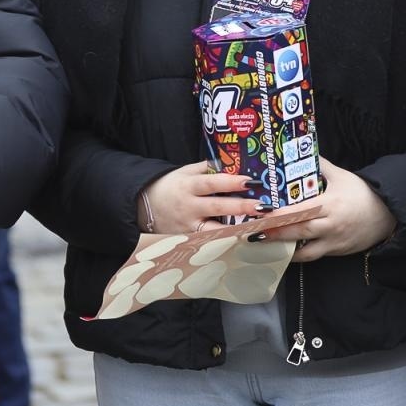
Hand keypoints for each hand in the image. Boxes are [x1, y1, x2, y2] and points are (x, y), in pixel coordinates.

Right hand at [140, 161, 265, 233]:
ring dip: (238, 229)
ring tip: (259, 228)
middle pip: (218, 207)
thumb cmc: (169, 186)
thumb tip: (230, 163)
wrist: (143, 206)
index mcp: (188, 186)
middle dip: (241, 207)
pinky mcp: (189, 240)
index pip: (211, 183)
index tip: (250, 181)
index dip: (231, 182)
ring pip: (215, 230)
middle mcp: (189, 207)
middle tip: (263, 207)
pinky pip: (210, 242)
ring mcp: (189, 226)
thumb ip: (206, 168)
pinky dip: (227, 242)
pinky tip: (244, 242)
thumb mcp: (184, 172)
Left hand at [257, 159, 394, 262]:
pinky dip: (299, 255)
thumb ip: (320, 166)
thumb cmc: (362, 193)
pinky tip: (285, 252)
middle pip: (298, 232)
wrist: (388, 214)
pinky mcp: (337, 252)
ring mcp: (333, 241)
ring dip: (284, 249)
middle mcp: (329, 225)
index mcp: (329, 204)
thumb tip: (303, 151)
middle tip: (253, 234)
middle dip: (274, 234)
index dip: (279, 215)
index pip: (299, 211)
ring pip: (304, 251)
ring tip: (264, 246)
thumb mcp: (341, 176)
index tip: (261, 214)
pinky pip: (314, 256)